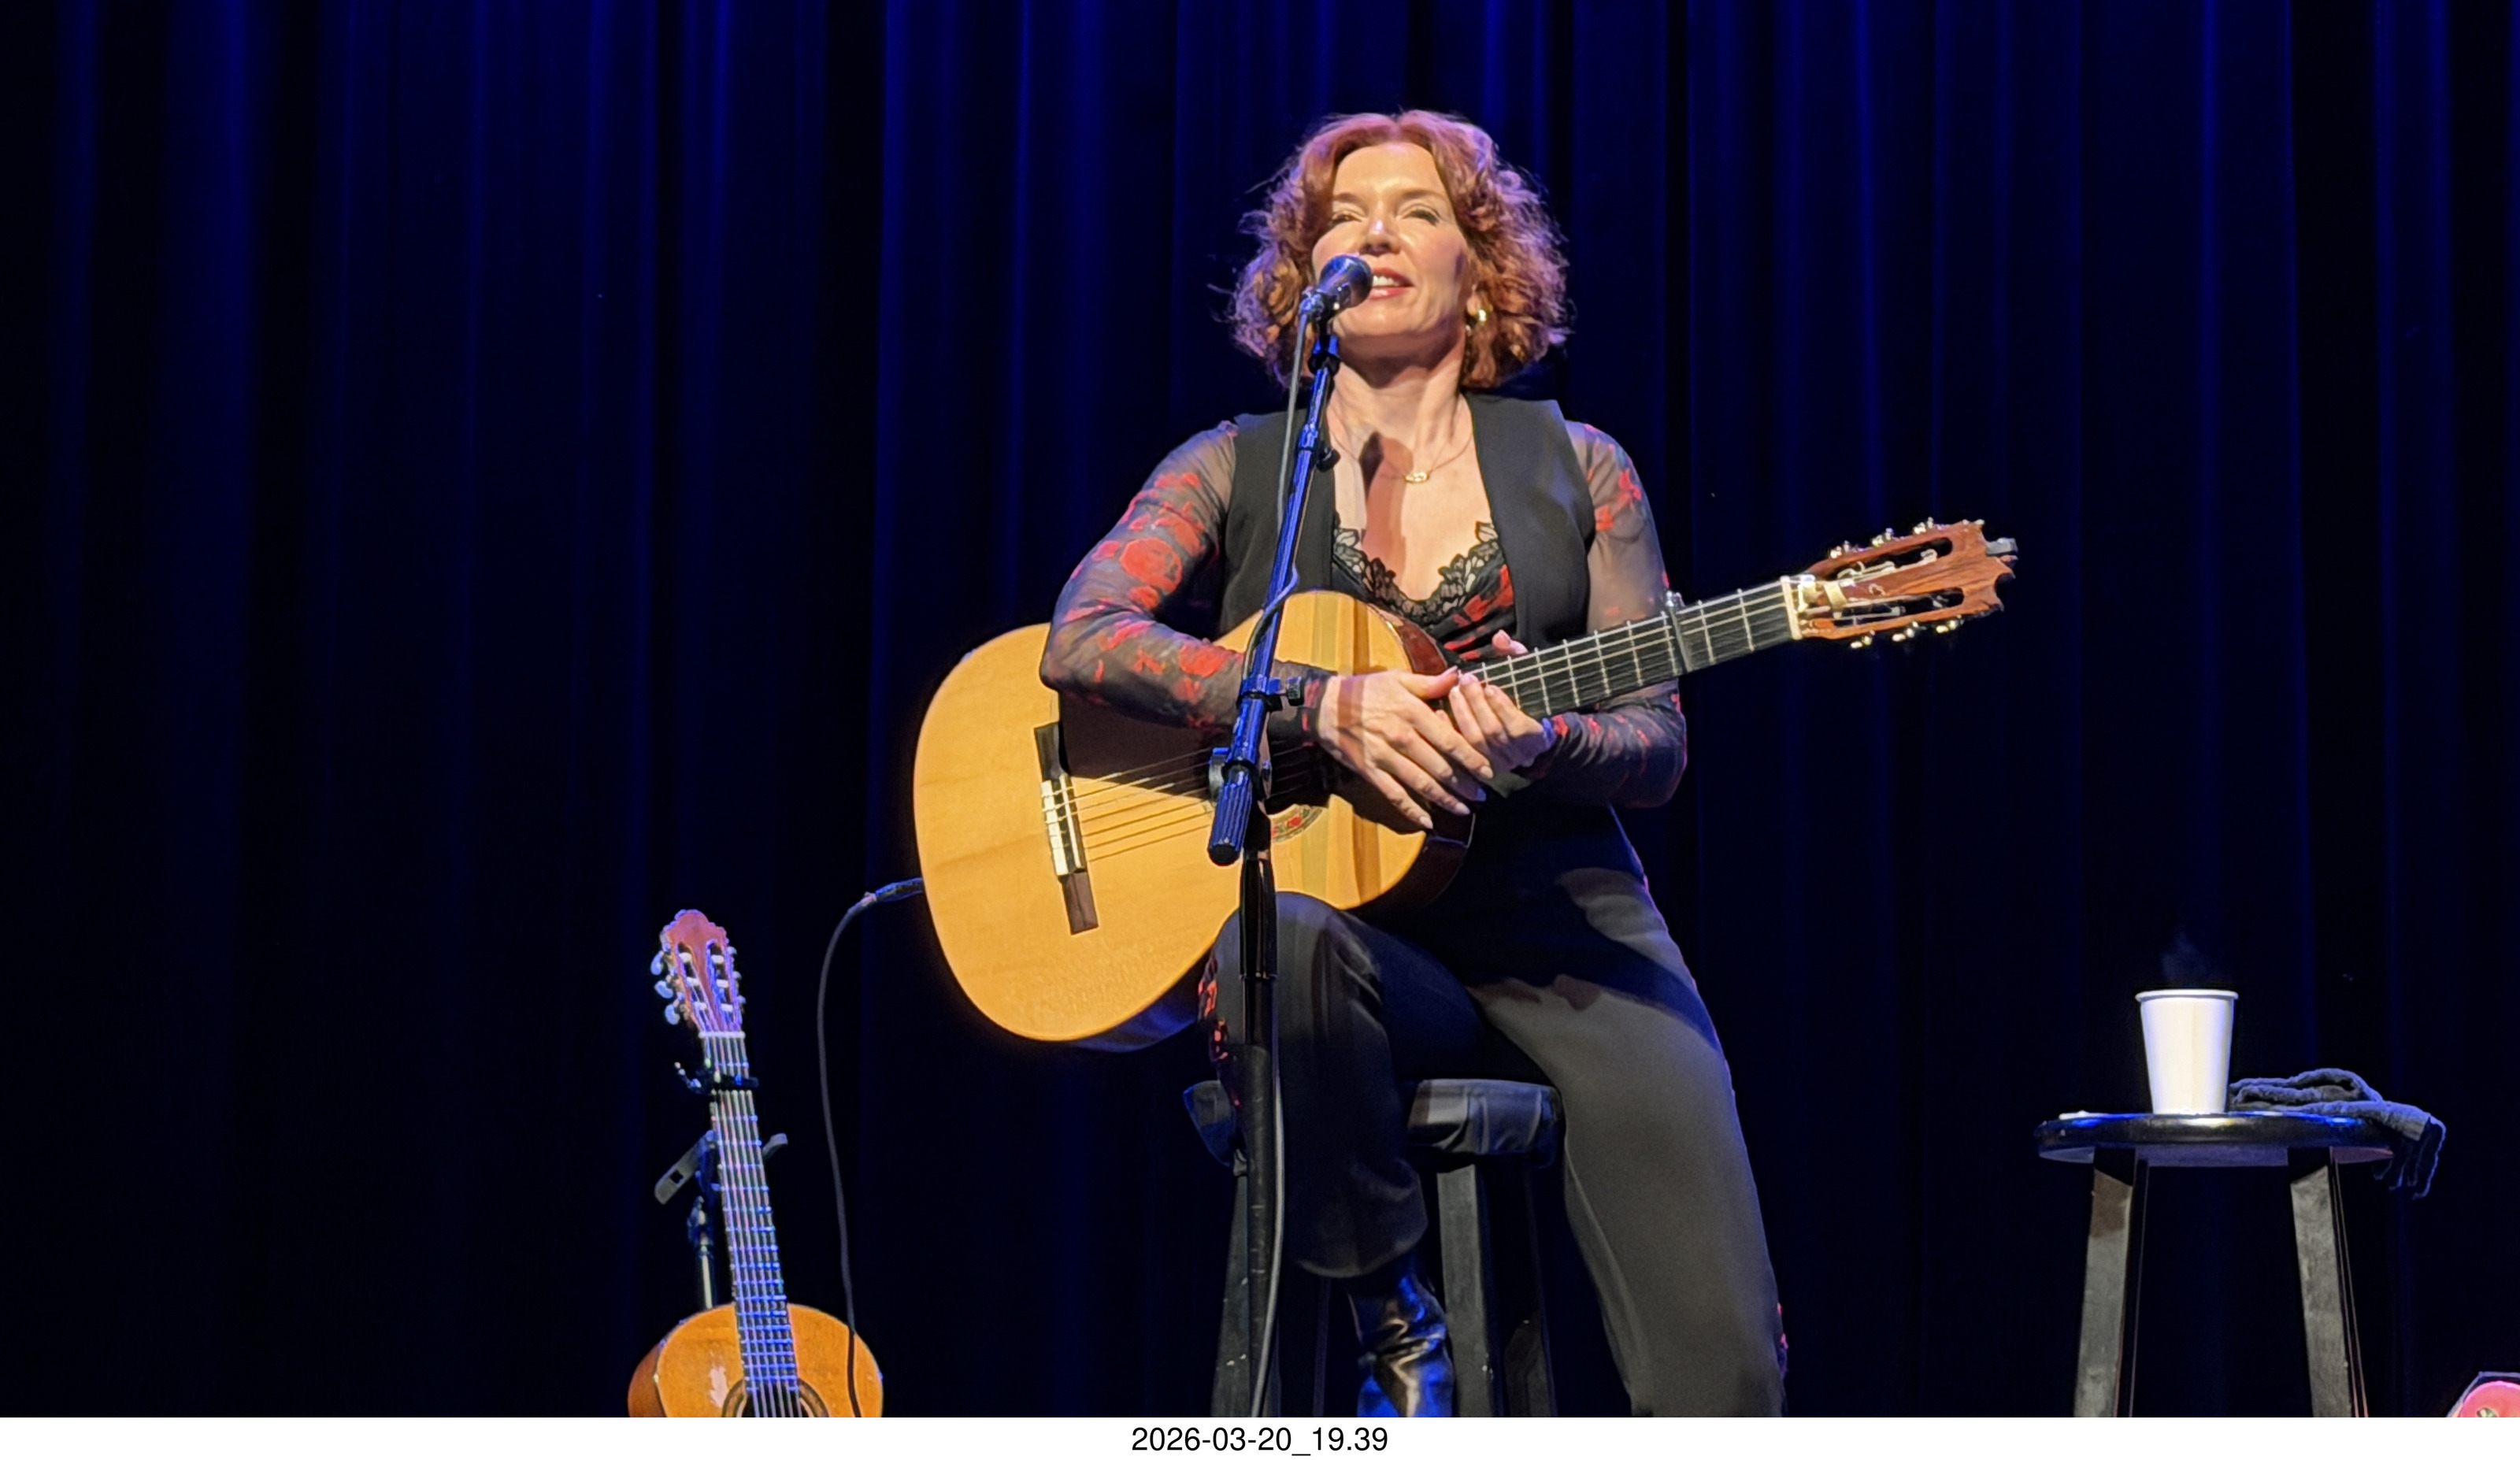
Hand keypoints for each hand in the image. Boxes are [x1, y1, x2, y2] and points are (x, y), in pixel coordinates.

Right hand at [1316, 667, 1491, 830]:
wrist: (1325, 706)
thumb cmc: (1365, 690)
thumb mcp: (1397, 678)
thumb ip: (1430, 683)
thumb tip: (1459, 676)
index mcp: (1412, 712)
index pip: (1449, 739)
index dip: (1471, 758)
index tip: (1489, 769)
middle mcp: (1401, 736)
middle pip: (1440, 766)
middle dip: (1464, 784)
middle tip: (1482, 796)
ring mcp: (1385, 756)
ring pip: (1421, 784)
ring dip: (1445, 799)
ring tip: (1464, 810)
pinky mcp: (1370, 771)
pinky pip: (1394, 795)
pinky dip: (1412, 810)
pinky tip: (1428, 821)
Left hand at [1446, 630, 1556, 776]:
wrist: (1527, 740)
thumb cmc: (1523, 700)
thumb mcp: (1524, 676)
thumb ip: (1515, 656)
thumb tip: (1500, 637)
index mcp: (1535, 735)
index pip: (1518, 727)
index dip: (1502, 707)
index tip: (1490, 686)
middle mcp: (1518, 754)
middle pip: (1493, 732)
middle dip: (1477, 705)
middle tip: (1466, 681)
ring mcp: (1497, 764)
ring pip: (1476, 742)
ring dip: (1462, 714)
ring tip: (1454, 691)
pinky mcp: (1479, 767)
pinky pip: (1461, 750)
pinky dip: (1450, 730)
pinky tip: (1439, 712)